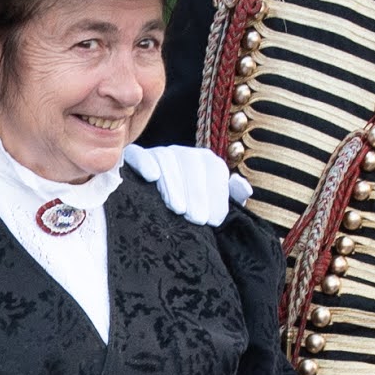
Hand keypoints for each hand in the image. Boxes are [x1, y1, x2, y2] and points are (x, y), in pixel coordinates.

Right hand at [121, 143, 245, 227]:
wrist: (151, 218)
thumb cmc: (190, 216)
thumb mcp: (213, 210)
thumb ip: (231, 198)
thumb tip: (242, 187)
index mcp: (205, 162)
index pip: (214, 168)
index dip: (216, 194)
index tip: (214, 221)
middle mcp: (182, 154)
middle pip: (191, 162)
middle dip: (197, 192)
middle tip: (198, 220)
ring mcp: (157, 155)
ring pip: (167, 159)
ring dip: (174, 183)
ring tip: (178, 208)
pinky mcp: (131, 159)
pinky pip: (136, 154)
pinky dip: (144, 162)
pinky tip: (151, 177)